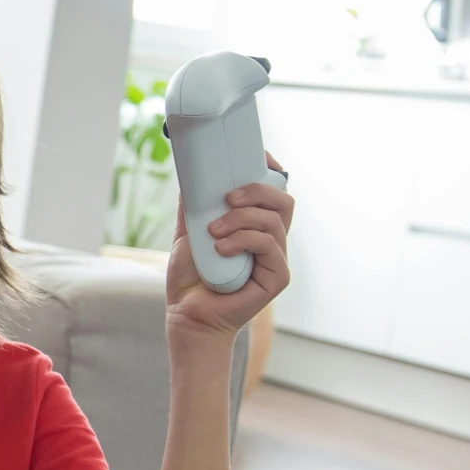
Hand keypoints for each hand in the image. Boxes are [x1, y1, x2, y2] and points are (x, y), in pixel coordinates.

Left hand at [166, 157, 292, 339]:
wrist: (187, 313)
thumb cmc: (191, 276)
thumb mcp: (188, 232)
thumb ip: (193, 205)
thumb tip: (191, 173)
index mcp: (254, 225)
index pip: (274, 190)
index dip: (272, 169)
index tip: (258, 156)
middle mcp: (270, 239)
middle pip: (282, 200)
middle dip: (257, 190)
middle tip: (227, 198)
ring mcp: (276, 258)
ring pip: (274, 221)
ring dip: (242, 219)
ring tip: (213, 232)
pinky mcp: (277, 276)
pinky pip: (269, 245)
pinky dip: (244, 240)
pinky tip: (221, 248)